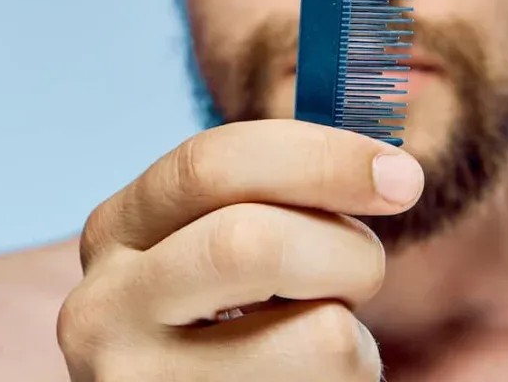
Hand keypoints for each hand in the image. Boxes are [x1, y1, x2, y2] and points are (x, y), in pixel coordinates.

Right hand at [56, 119, 424, 380]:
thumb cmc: (220, 321)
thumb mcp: (214, 246)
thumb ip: (272, 196)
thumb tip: (391, 170)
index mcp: (117, 230)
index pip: (210, 164)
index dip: (320, 156)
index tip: (401, 174)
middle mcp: (105, 307)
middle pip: (252, 242)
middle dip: (346, 249)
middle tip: (366, 274)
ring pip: (321, 337)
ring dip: (355, 340)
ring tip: (318, 351)